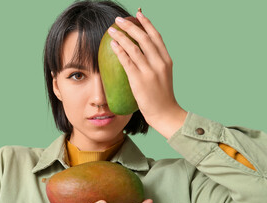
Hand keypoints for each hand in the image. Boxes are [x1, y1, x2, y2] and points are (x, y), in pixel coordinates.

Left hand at [107, 11, 186, 138]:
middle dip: (130, 26)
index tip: (137, 15)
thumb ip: (156, 62)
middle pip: (144, 38)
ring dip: (122, 36)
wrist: (165, 113)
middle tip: (119, 20)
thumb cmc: (162, 95)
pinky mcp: (139, 80)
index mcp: (166, 60)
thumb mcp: (163, 75)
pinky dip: (120, 51)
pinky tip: (113, 44)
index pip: (156, 37)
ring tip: (111, 30)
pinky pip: (128, 61)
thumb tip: (143, 52)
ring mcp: (150, 71)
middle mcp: (160, 63)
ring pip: (135, 47)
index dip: (146, 24)